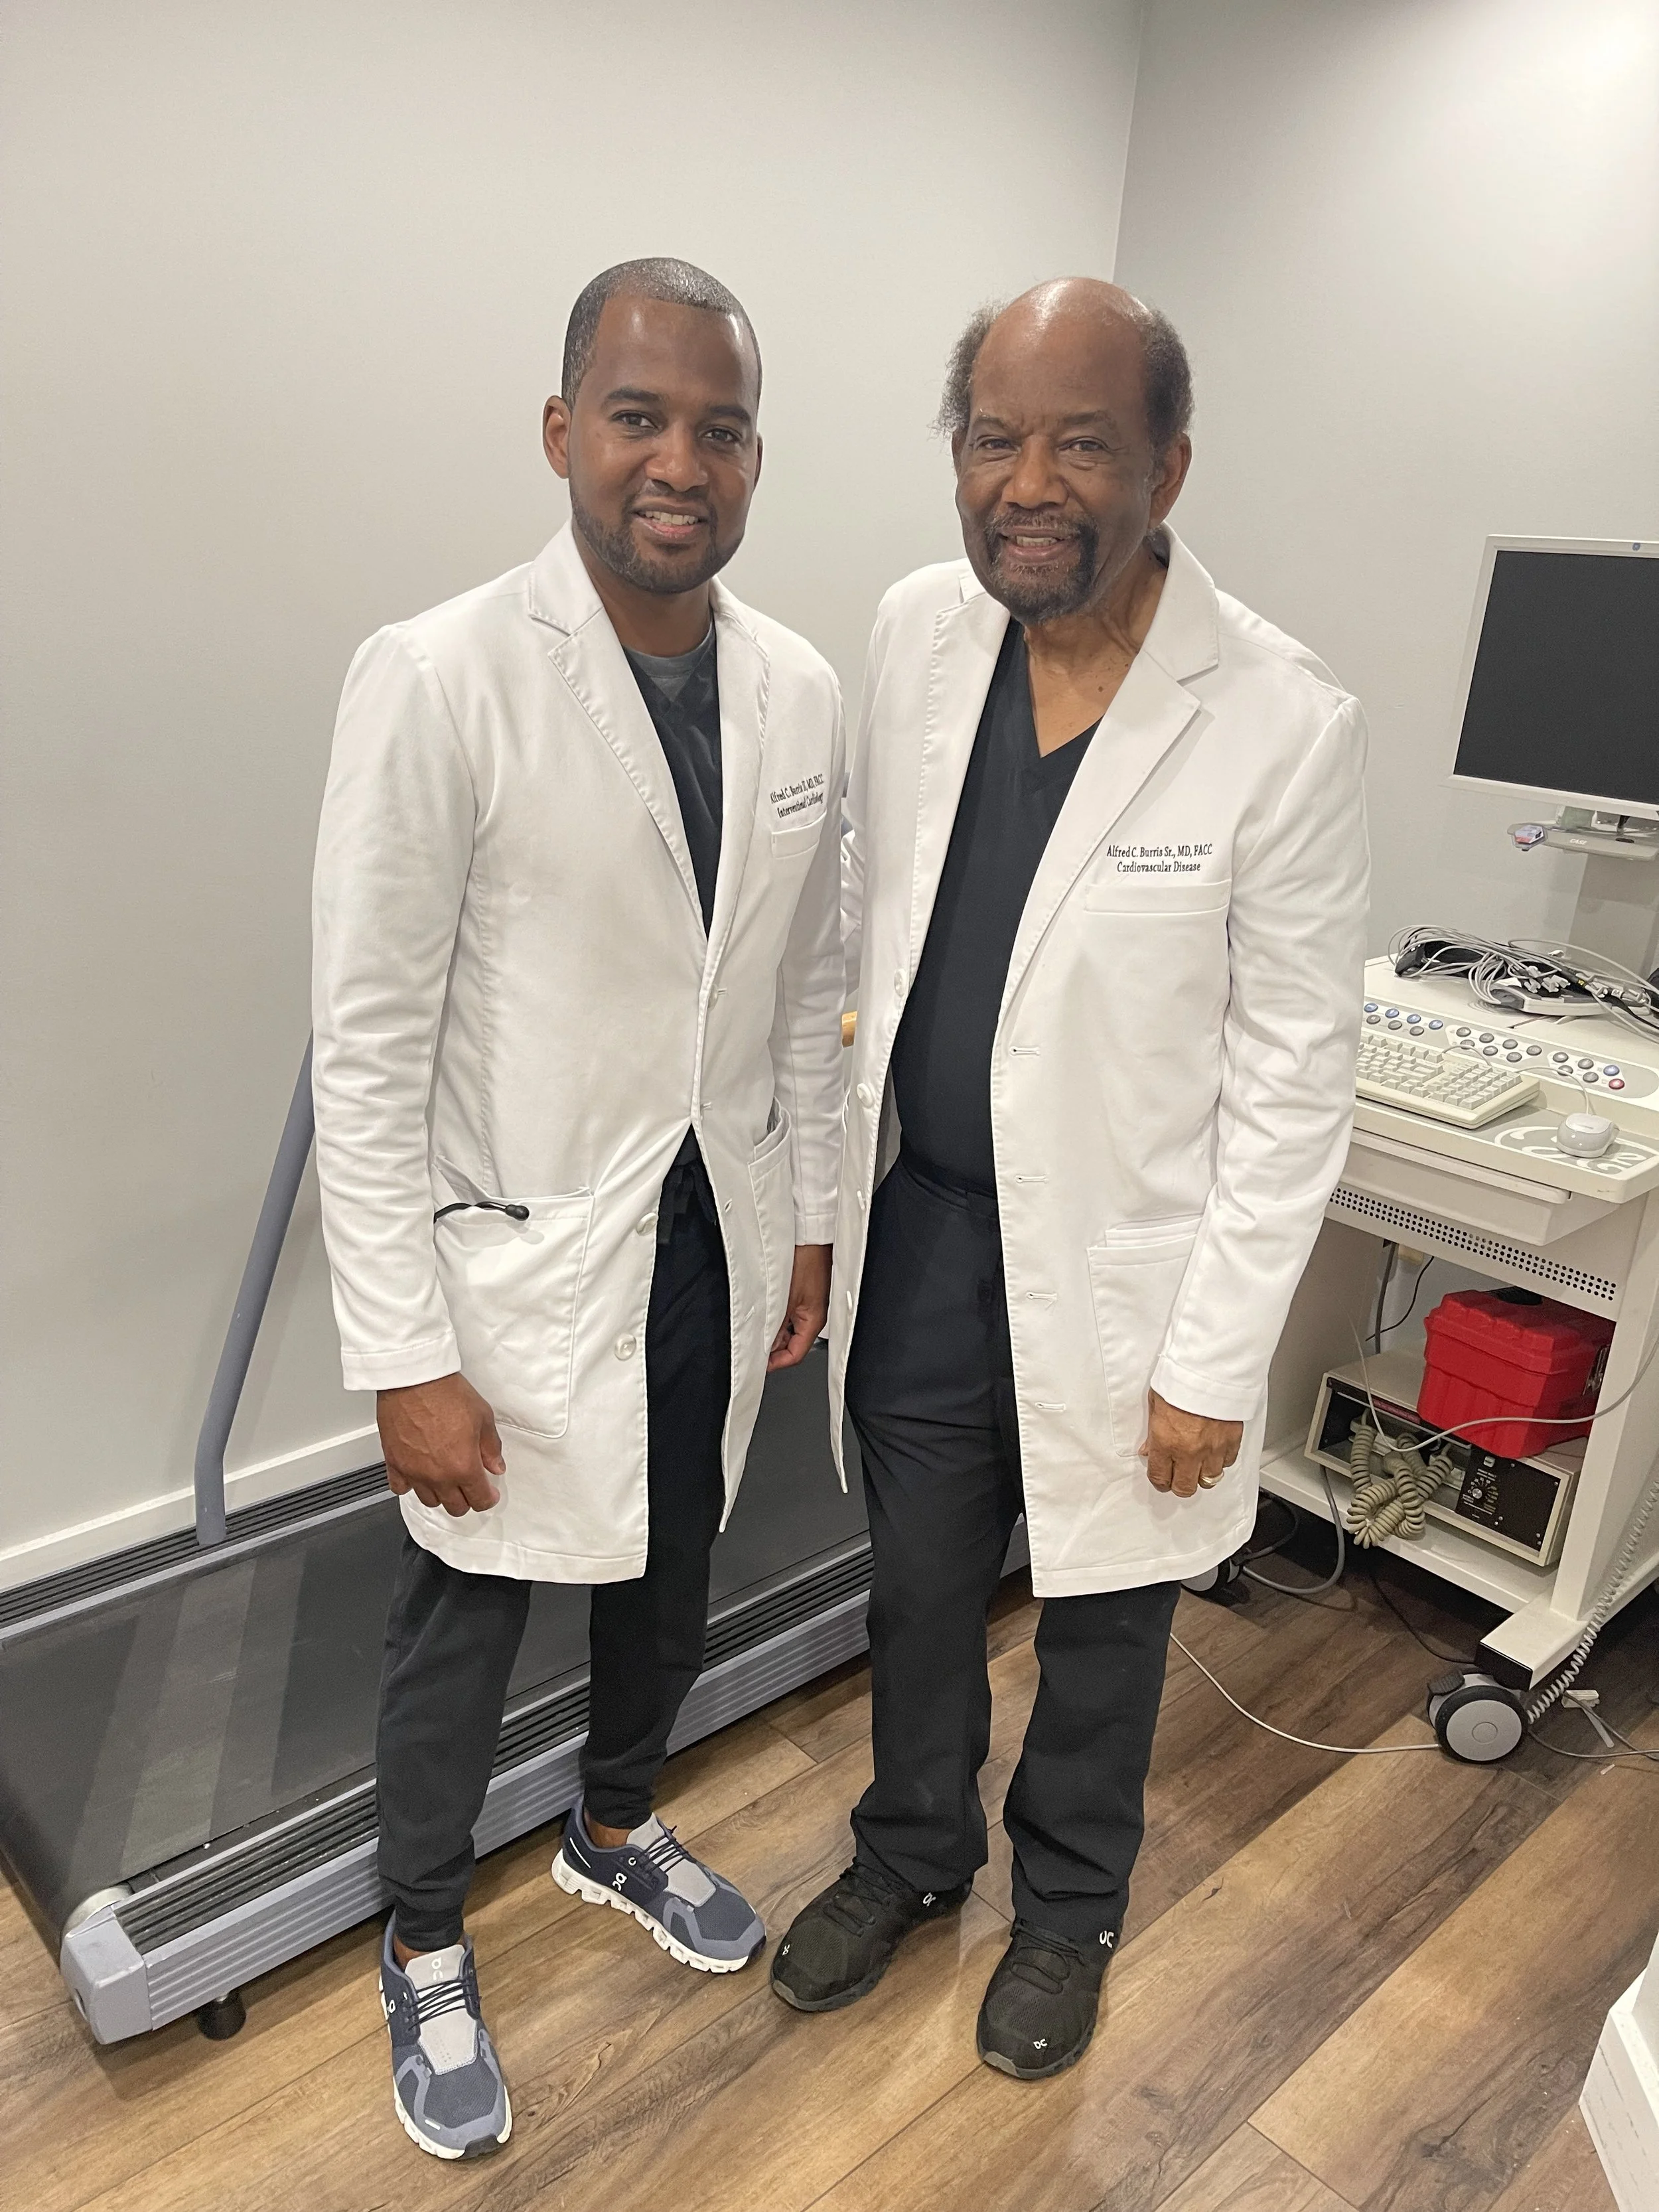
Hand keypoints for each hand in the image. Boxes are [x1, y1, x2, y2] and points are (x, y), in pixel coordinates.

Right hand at [377, 1372, 504, 1515]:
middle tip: (471, 1486)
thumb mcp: (483, 1417)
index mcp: (463, 1466)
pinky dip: (410, 1486)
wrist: (414, 1379)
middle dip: (467, 1499)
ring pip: (429, 1500)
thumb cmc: (446, 1393)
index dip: (488, 1498)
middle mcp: (437, 1476)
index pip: (479, 1500)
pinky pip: (400, 1488)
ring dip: (441, 1494)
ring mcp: (413, 1472)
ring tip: (447, 1480)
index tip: (489, 1493)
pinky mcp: (394, 1463)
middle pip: (455, 1507)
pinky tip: (418, 1475)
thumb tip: (496, 1465)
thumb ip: (491, 1448)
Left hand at [767, 1243, 831, 1370]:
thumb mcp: (785, 1299)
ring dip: (771, 1330)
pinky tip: (762, 1311)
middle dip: (772, 1345)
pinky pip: (787, 1313)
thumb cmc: (805, 1260)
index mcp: (813, 1321)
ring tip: (755, 1326)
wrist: (809, 1235)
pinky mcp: (801, 1293)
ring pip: (787, 1328)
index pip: (795, 1354)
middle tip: (752, 1343)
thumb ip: (775, 1326)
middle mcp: (812, 1315)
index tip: (759, 1363)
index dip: (776, 1362)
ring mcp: (806, 1304)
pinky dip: (774, 1316)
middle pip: (790, 1342)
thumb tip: (765, 1346)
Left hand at [1140, 1389, 1242, 1498]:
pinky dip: (1220, 1461)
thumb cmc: (1181, 1378)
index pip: (1159, 1477)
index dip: (1158, 1481)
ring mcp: (1212, 1448)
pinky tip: (1214, 1452)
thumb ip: (1152, 1432)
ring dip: (1201, 1474)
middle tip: (1177, 1476)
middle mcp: (1189, 1450)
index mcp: (1166, 1441)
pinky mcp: (1231, 1441)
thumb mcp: (1155, 1402)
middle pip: (1184, 1487)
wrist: (1210, 1367)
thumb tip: (1150, 1450)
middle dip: (1178, 1484)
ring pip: (1208, 1480)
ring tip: (1197, 1464)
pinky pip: (1227, 1463)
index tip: (1160, 1478)